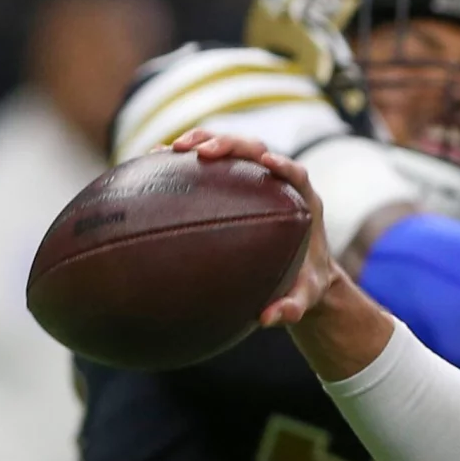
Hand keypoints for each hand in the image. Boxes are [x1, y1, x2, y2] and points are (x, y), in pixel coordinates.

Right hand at [169, 128, 394, 379]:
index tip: (266, 163)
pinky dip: (185, 161)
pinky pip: (210, 166)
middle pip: (256, 150)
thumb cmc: (306, 285)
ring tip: (172, 149)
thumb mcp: (304, 298)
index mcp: (304, 202)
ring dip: (203, 142)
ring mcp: (254, 180)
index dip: (283, 164)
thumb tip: (267, 318)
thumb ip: (292, 308)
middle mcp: (279, 183)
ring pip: (230, 149)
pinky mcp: (234, 185)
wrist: (301, 275)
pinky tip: (154, 163)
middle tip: (201, 153)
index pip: (296, 174)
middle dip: (230, 144)